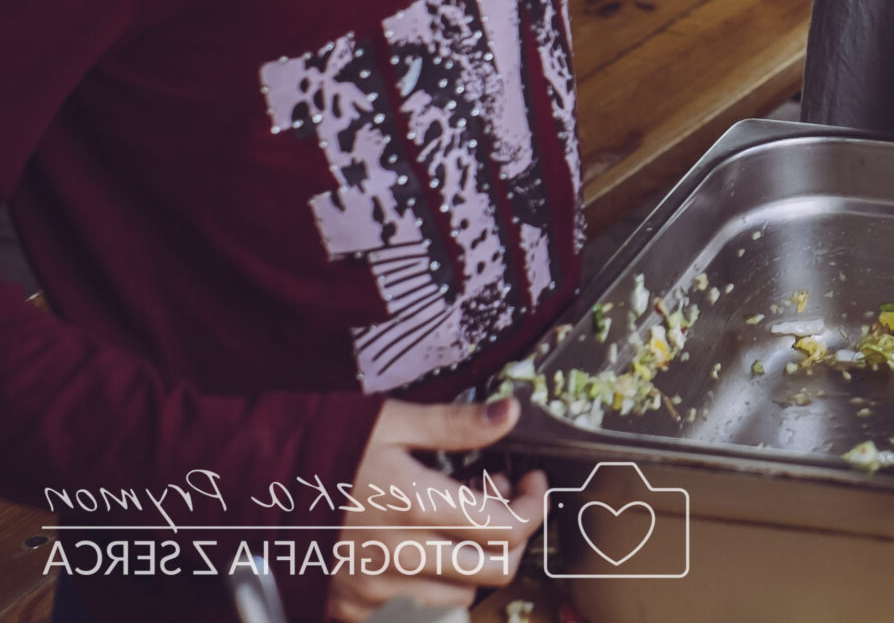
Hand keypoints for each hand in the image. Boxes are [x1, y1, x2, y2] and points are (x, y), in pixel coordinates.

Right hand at [329, 398, 544, 619]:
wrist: (237, 487)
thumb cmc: (312, 447)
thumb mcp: (387, 421)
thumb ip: (454, 425)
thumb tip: (508, 414)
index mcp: (415, 505)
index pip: (508, 527)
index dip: (533, 505)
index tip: (528, 482)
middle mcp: (399, 556)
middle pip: (494, 569)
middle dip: (512, 536)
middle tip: (499, 501)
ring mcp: (372, 589)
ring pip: (457, 594)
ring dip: (471, 562)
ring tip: (453, 522)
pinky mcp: (347, 607)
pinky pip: (408, 609)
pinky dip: (424, 584)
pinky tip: (414, 548)